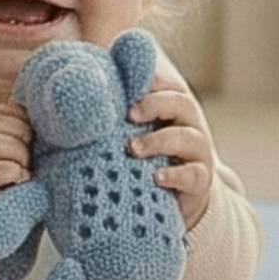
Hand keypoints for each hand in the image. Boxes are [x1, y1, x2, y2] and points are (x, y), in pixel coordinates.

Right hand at [0, 101, 32, 277]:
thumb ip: (23, 137)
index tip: (36, 139)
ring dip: (18, 154)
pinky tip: (22, 180)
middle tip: (33, 157)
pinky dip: (11, 172)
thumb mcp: (12, 157)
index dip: (23, 120)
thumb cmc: (5, 192)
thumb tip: (54, 117)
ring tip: (27, 171)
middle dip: (22, 136)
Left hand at [127, 78, 216, 231]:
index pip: (165, 84)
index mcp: (170, 107)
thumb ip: (114, 113)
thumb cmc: (141, 157)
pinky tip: (156, 177)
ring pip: (189, 138)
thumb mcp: (128, 132)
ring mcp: (197, 153)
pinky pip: (194, 174)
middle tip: (129, 114)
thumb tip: (78, 87)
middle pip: (182, 103)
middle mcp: (188, 124)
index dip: (148, 81)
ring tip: (133, 149)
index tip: (124, 85)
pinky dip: (176, 175)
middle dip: (155, 105)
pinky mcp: (200, 181)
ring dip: (159, 141)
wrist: (171, 198)